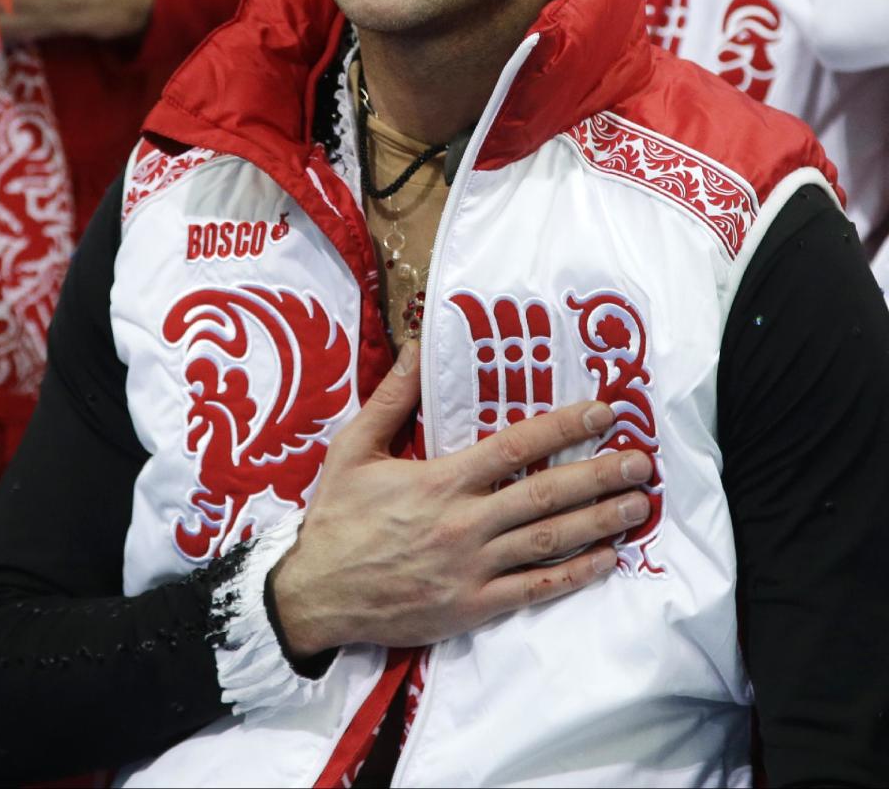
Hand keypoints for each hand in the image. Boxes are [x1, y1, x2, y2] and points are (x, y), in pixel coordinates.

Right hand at [271, 340, 651, 655]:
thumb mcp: (353, 447)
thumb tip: (417, 346)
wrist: (312, 593)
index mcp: (440, 480)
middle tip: (641, 462)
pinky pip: (533, 590)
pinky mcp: (471, 606)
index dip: (563, 428)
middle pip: (546, 494)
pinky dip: (574, 575)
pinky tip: (606, 560)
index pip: (515, 446)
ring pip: (548, 541)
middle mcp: (463, 523)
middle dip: (599, 475)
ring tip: (637, 505)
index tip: (602, 412)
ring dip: (599, 521)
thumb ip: (392, 398)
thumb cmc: (335, 517)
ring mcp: (471, 568)